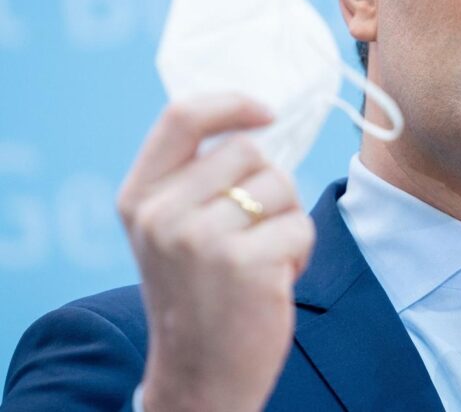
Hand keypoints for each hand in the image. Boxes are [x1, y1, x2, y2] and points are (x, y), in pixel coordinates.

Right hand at [117, 94, 314, 411]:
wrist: (198, 377)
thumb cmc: (198, 295)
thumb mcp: (171, 232)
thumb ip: (196, 180)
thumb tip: (257, 124)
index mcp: (140, 198)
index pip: (182, 118)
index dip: (231, 104)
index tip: (266, 113)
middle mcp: (163, 214)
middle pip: (250, 151)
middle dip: (270, 185)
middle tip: (255, 231)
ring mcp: (201, 239)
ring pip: (281, 186)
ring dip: (287, 221)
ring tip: (262, 259)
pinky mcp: (245, 264)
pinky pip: (300, 226)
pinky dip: (300, 252)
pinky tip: (275, 281)